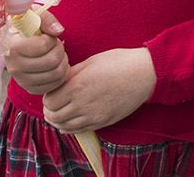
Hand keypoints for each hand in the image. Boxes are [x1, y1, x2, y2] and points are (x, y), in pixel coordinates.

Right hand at [3, 9, 68, 95]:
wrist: (16, 43)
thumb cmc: (26, 27)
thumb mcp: (33, 16)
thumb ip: (47, 19)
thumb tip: (59, 31)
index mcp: (12, 47)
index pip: (43, 46)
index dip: (50, 39)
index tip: (47, 36)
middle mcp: (14, 67)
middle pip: (52, 61)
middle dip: (59, 49)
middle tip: (55, 44)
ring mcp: (22, 81)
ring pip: (56, 73)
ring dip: (63, 61)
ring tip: (56, 53)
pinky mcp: (30, 89)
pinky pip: (55, 85)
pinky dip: (62, 74)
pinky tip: (56, 64)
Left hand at [42, 47, 156, 133]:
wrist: (145, 74)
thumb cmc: (119, 62)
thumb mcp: (91, 61)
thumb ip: (71, 74)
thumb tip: (57, 81)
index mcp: (77, 86)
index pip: (48, 101)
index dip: (48, 96)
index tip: (53, 90)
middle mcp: (82, 104)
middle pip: (53, 116)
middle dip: (50, 109)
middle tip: (54, 102)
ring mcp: (93, 116)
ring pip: (63, 127)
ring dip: (58, 120)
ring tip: (61, 111)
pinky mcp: (102, 122)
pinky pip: (78, 131)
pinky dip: (69, 127)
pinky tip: (71, 119)